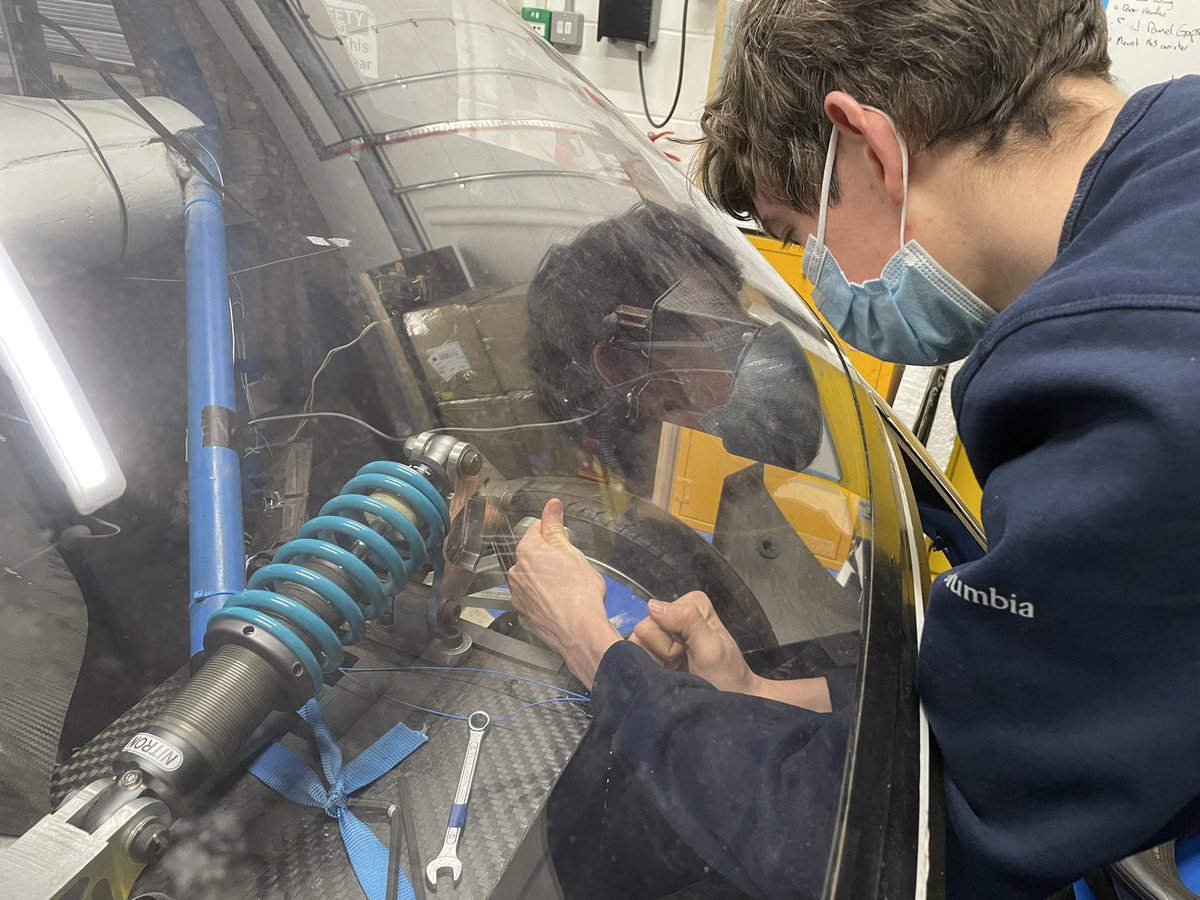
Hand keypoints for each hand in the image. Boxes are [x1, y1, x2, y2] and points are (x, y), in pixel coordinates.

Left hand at [507, 499, 620, 687]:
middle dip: (548, 557)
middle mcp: (516, 573)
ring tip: (567, 588)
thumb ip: (556, 527)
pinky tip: (560, 603)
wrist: (581, 632)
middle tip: (570, 567)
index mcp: (527, 552)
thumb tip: (551, 507)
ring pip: (531, 578)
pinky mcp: (524, 615)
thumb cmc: (580, 595)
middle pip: (532, 555)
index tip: (563, 539)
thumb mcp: (572, 552)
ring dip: (544, 579)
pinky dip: (543, 600)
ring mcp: (518, 596)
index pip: (536, 529)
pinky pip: (532, 600)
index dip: (553, 533)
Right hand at [633, 592, 832, 712]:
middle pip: (644, 631)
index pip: (653, 617)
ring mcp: (664, 636)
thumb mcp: (711, 648)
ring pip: (638, 646)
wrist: (730, 706)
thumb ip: (687, 620)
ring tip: (678, 670)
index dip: (668, 639)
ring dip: (658, 663)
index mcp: (690, 604)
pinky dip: (654, 670)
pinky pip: (638, 658)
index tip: (689, 651)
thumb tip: (652, 605)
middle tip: (684, 662)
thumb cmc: (726, 677)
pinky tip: (670, 675)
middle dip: (663, 652)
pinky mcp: (657, 654)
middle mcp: (674, 615)